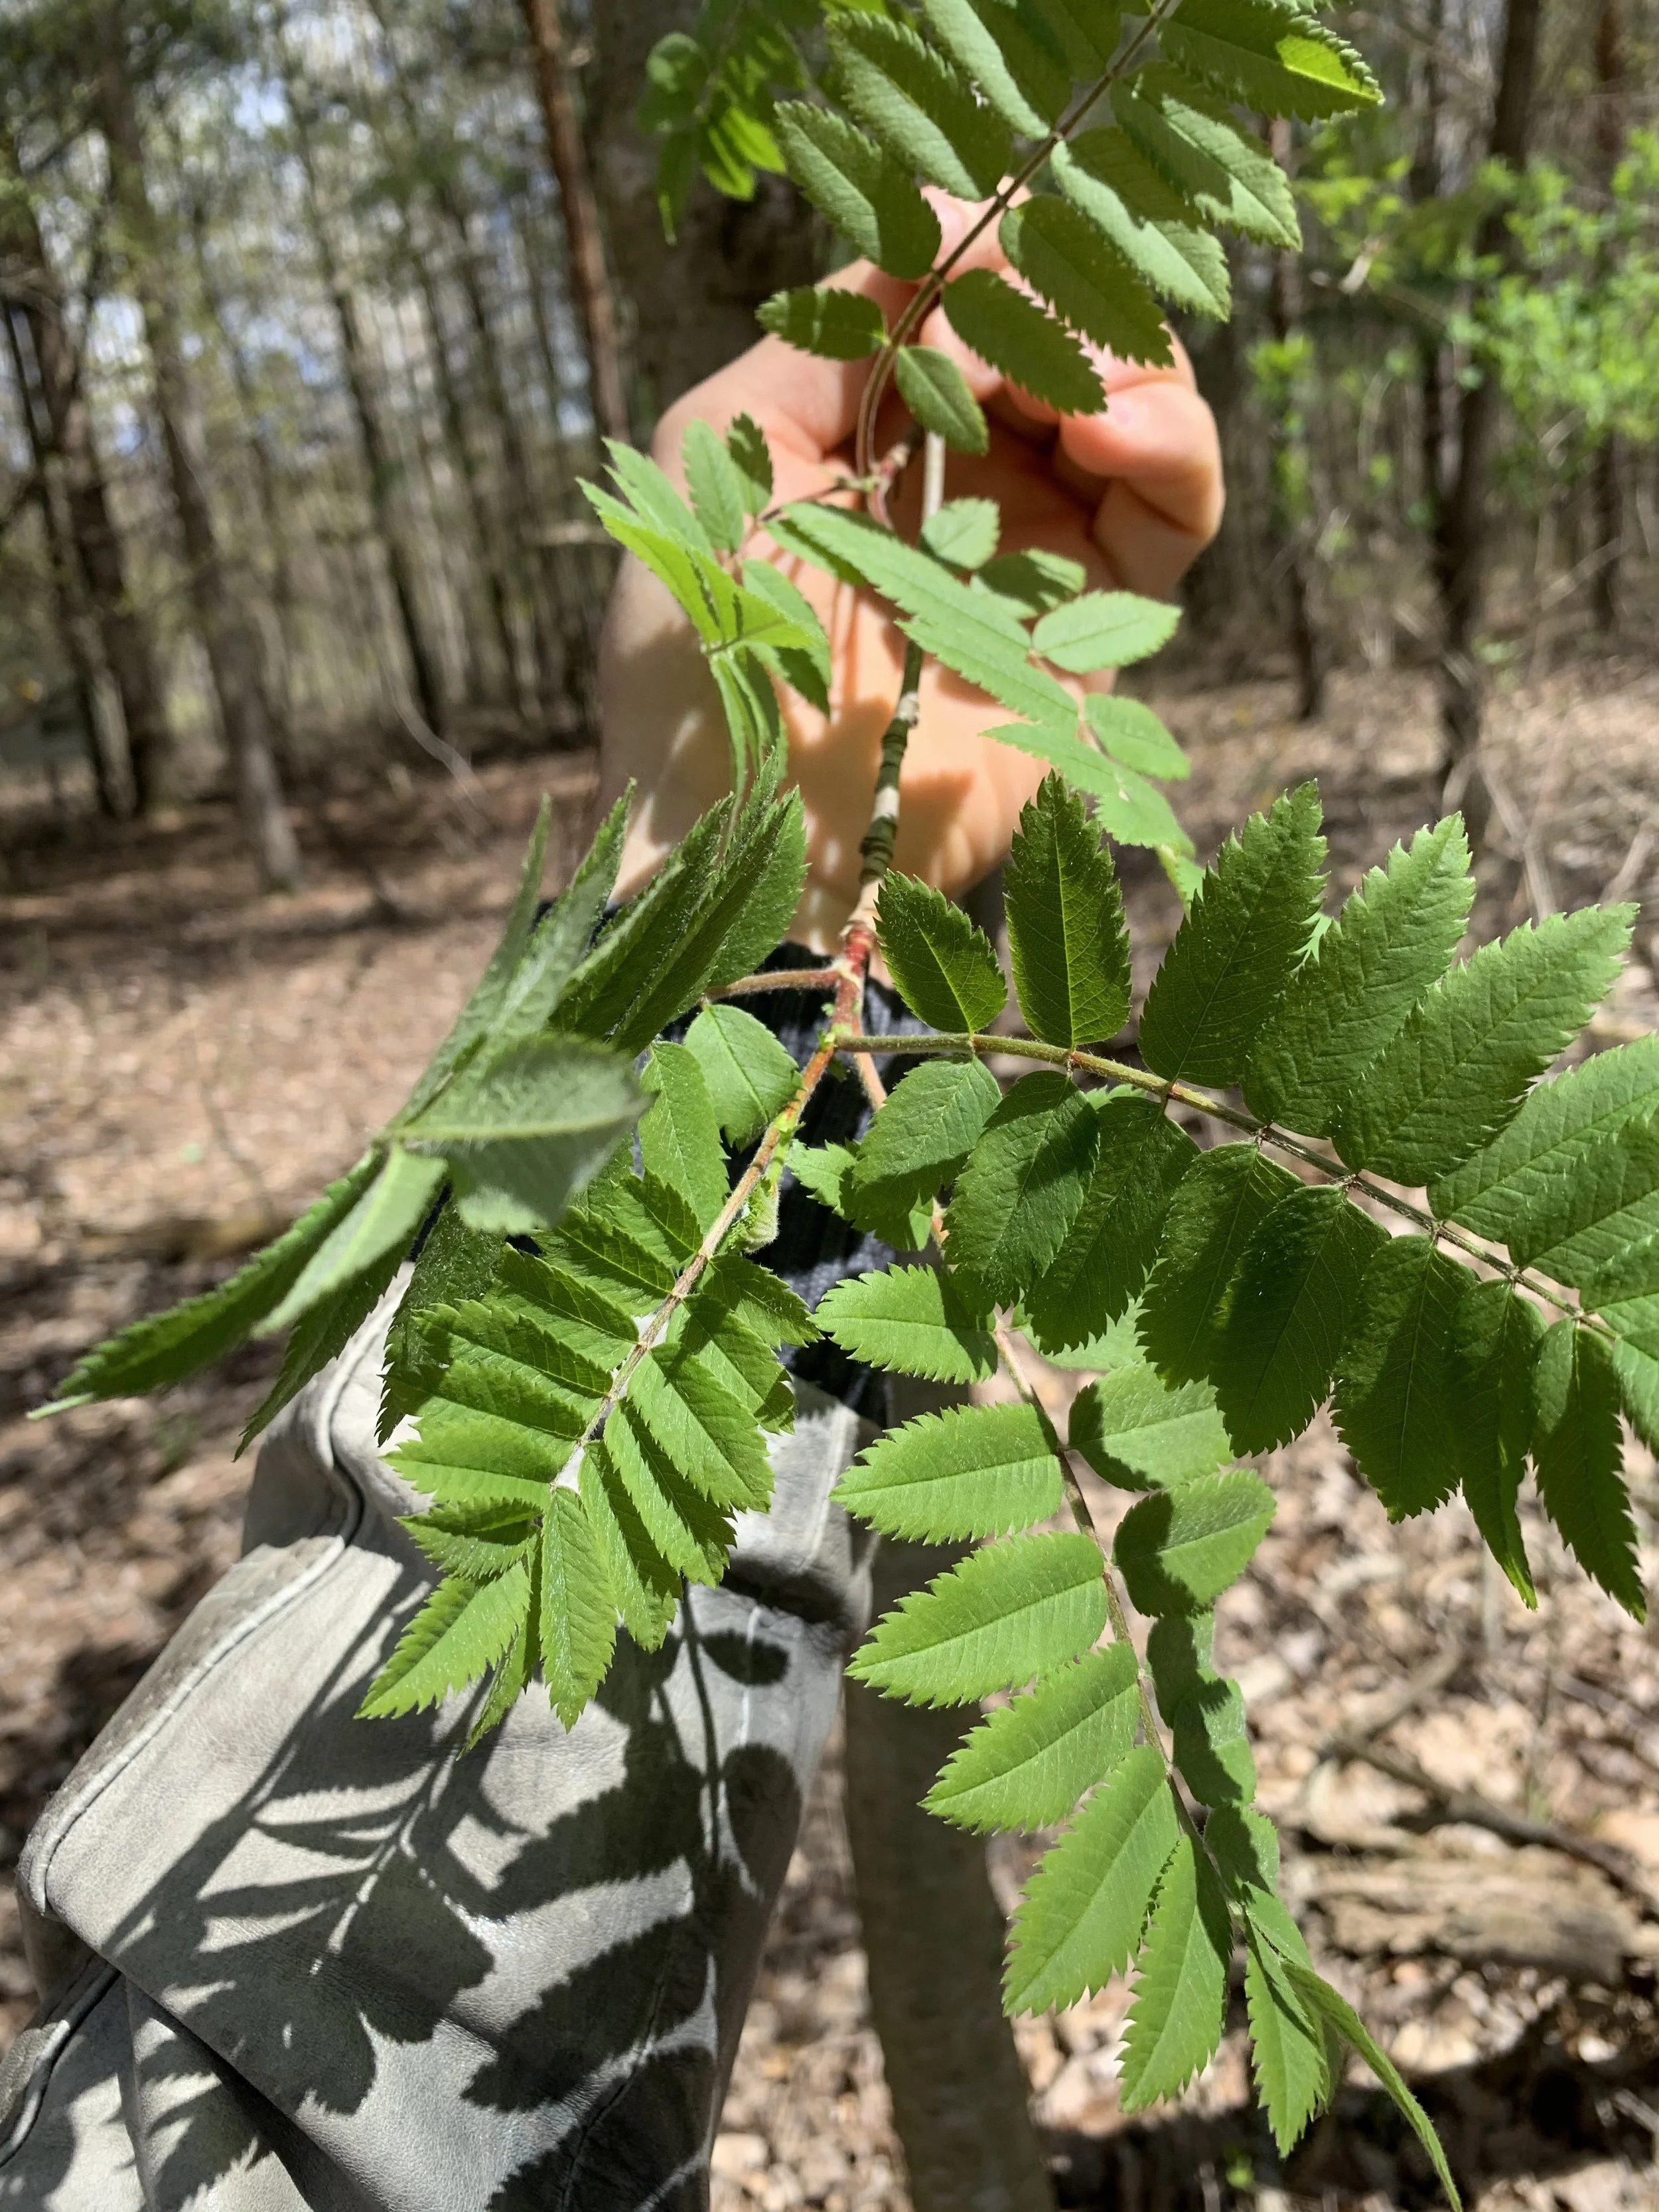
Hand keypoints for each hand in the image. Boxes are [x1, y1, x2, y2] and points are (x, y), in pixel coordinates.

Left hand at [596, 194, 1223, 952]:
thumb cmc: (707, 655)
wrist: (759, 839)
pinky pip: (1176, 507)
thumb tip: (956, 229)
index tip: (966, 253)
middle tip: (1022, 328)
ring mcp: (1031, 545)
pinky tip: (1113, 434)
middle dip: (1055, 296)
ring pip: (1134, 397)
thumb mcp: (726, 443)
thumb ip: (835, 324)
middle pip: (1056, 323)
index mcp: (859, 424)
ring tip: (1082, 393)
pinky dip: (1172, 445)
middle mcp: (955, 474)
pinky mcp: (1096, 624)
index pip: (956, 284)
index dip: (977, 249)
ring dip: (1124, 355)